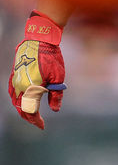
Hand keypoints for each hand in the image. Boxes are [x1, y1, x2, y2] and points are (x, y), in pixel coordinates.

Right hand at [8, 13, 65, 128]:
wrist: (40, 39)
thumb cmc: (51, 57)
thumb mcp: (58, 77)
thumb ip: (56, 95)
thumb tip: (55, 110)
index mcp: (31, 88)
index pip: (31, 111)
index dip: (36, 120)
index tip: (42, 126)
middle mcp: (20, 86)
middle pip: (21, 108)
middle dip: (29, 117)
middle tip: (37, 122)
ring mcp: (15, 79)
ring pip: (15, 100)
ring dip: (22, 109)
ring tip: (30, 114)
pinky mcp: (14, 73)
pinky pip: (11, 91)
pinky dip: (16, 99)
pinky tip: (21, 101)